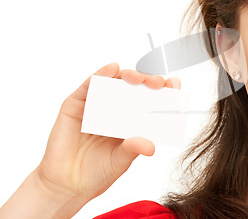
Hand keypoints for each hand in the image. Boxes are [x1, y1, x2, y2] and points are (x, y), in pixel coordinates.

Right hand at [33, 63, 180, 202]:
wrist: (66, 184)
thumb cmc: (96, 173)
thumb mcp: (120, 161)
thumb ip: (133, 150)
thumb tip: (151, 145)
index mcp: (130, 121)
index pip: (150, 101)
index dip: (162, 91)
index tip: (174, 86)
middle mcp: (115, 109)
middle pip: (134, 88)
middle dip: (148, 81)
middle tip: (157, 82)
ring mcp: (95, 105)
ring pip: (114, 82)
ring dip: (128, 75)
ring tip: (137, 78)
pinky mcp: (75, 104)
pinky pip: (89, 85)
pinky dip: (101, 74)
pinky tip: (112, 69)